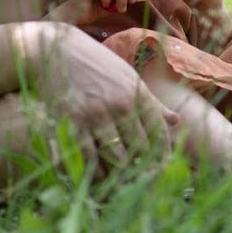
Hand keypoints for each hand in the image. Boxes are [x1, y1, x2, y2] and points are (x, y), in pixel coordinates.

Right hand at [15, 21, 176, 168]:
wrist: (55, 49)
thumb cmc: (94, 64)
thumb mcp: (127, 77)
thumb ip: (151, 102)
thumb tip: (176, 121)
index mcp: (136, 92)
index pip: (159, 131)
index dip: (163, 154)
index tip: (161, 168)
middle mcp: (119, 104)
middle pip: (140, 148)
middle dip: (141, 167)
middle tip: (138, 181)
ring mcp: (95, 114)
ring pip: (115, 157)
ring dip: (118, 174)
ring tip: (118, 183)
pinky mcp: (71, 121)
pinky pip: (88, 156)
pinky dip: (93, 171)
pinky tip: (95, 176)